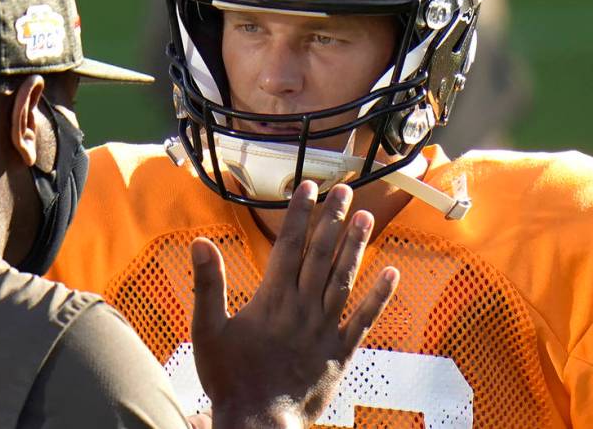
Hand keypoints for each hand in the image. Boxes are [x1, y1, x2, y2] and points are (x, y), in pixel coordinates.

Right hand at [190, 181, 398, 428]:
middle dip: (333, 218)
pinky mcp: (340, 351)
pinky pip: (363, 318)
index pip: (289, 245)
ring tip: (366, 217)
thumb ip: (207, 284)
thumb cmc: (230, 379)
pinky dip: (379, 295)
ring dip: (356, 246)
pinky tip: (391, 272)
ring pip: (344, 278)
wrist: (259, 423)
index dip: (300, 214)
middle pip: (321, 253)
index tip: (309, 187)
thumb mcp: (206, 329)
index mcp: (272, 299)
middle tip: (346, 190)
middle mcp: (303, 307)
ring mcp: (325, 328)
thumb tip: (201, 243)